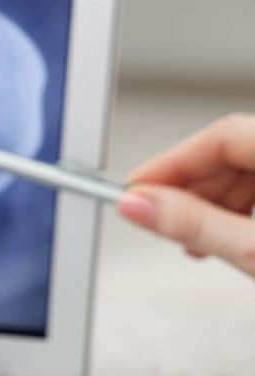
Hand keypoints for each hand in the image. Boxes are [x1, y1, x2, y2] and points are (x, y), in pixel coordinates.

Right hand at [118, 113, 254, 275]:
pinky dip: (245, 207)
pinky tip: (233, 235)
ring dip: (217, 202)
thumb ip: (197, 224)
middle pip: (234, 151)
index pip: (221, 136)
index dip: (170, 164)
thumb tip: (137, 204)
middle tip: (160, 220)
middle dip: (192, 189)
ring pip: (251, 168)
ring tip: (197, 239)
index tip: (134, 192)